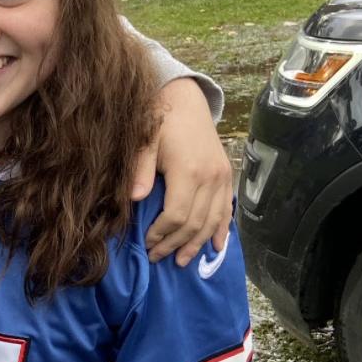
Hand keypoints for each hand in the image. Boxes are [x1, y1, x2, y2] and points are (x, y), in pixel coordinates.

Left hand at [131, 77, 232, 265]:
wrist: (184, 100)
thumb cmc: (158, 121)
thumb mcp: (144, 142)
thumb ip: (140, 170)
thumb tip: (135, 198)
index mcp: (188, 171)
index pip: (176, 215)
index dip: (161, 234)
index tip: (146, 243)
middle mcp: (210, 177)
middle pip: (195, 223)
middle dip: (175, 244)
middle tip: (157, 258)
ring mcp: (221, 177)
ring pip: (213, 221)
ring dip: (197, 244)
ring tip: (181, 261)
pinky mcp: (226, 176)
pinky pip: (226, 210)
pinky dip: (221, 230)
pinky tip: (216, 247)